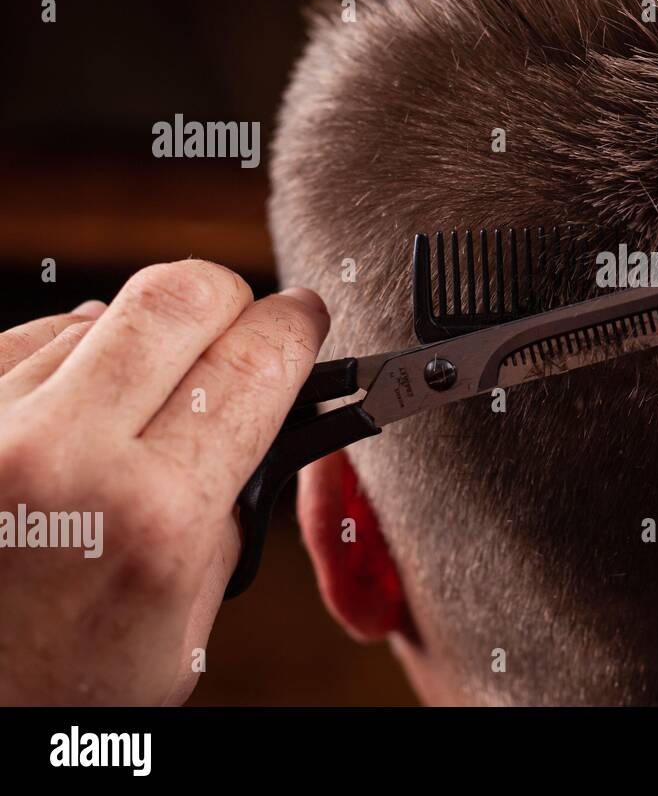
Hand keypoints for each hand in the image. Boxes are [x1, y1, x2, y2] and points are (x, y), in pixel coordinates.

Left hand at [0, 261, 327, 703]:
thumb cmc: (60, 686)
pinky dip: (65, 363)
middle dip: (229, 298)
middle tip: (238, 324)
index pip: (257, 364)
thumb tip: (249, 415)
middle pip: (179, 295)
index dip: (297, 328)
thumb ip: (225, 510)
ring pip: (100, 318)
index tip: (304, 319)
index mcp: (155, 519)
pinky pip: (28, 340)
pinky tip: (68, 416)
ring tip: (128, 411)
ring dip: (136, 347)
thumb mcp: (185, 624)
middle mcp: (63, 458)